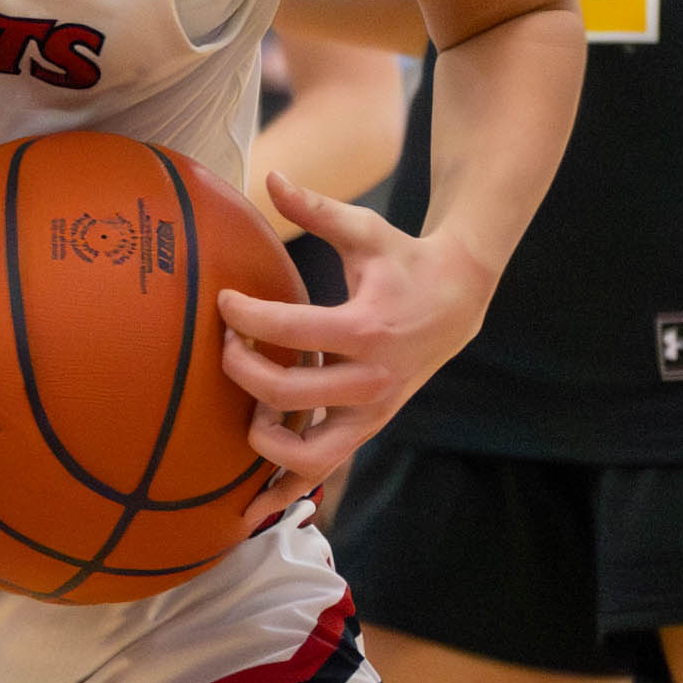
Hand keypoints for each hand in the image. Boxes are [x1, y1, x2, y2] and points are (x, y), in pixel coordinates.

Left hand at [214, 176, 496, 522]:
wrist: (459, 299)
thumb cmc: (402, 260)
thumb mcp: (364, 230)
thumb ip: (316, 208)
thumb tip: (269, 177)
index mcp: (367, 327)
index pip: (290, 330)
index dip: (245, 317)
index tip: (223, 301)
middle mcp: (371, 379)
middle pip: (289, 394)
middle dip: (243, 371)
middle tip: (224, 347)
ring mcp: (372, 412)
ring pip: (312, 454)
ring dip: (266, 444)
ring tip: (244, 413)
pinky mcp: (369, 428)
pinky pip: (326, 470)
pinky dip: (289, 490)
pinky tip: (252, 506)